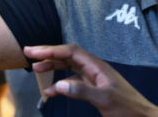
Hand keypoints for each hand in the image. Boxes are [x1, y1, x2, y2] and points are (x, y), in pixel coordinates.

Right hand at [24, 44, 157, 116]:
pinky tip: (50, 92)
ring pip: (69, 68)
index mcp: (97, 66)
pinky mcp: (94, 89)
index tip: (33, 52)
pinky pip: (73, 81)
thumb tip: (57, 85)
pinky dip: (60, 85)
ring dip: (53, 67)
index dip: (51, 49)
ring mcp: (94, 78)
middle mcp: (94, 69)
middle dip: (48, 54)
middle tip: (28, 54)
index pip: (70, 51)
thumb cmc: (128, 108)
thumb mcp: (105, 100)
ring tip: (36, 70)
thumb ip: (81, 91)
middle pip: (67, 56)